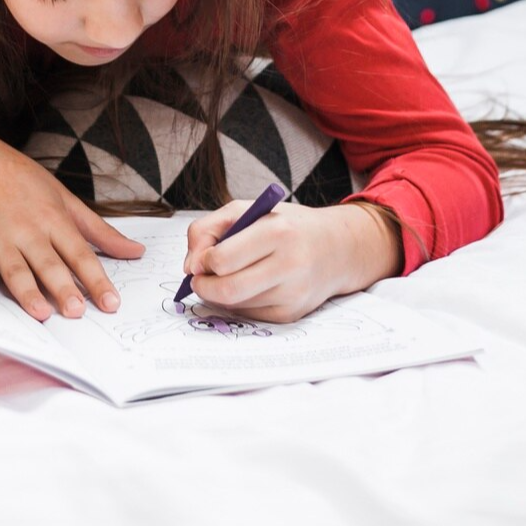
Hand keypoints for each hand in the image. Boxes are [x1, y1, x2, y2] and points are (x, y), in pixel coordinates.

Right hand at [0, 132, 144, 321]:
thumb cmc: (24, 184)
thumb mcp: (65, 199)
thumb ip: (100, 230)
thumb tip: (137, 251)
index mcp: (54, 218)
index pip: (80, 253)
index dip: (96, 279)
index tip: (111, 303)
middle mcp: (27, 229)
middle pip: (49, 263)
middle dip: (63, 288)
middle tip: (77, 312)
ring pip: (14, 267)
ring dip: (26, 289)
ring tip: (41, 312)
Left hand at [181, 200, 401, 323]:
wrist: (335, 247)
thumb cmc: (285, 225)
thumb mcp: (247, 210)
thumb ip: (208, 229)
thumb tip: (189, 267)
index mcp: (277, 231)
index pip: (223, 259)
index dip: (202, 262)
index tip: (201, 259)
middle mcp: (290, 264)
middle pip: (227, 290)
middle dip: (203, 287)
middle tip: (199, 278)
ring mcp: (293, 293)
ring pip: (236, 306)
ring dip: (219, 295)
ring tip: (227, 277)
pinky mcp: (292, 314)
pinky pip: (250, 316)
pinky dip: (239, 304)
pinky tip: (247, 287)